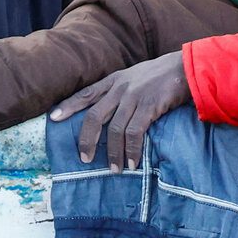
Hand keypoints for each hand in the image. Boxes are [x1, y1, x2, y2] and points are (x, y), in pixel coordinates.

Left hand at [50, 51, 191, 169]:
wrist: (183, 68)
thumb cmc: (158, 76)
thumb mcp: (132, 79)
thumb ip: (118, 92)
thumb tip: (108, 112)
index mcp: (112, 80)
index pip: (84, 94)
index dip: (68, 106)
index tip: (53, 118)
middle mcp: (118, 88)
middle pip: (94, 115)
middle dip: (86, 138)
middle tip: (84, 158)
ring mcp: (133, 97)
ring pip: (114, 128)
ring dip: (112, 152)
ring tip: (113, 169)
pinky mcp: (149, 107)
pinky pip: (135, 132)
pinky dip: (131, 149)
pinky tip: (132, 162)